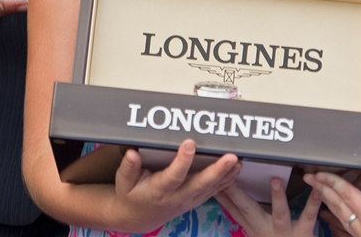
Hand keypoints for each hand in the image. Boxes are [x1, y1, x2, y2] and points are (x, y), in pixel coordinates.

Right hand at [110, 141, 239, 231]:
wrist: (137, 217)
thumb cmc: (130, 195)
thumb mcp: (123, 182)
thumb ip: (128, 168)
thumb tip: (133, 153)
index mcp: (159, 190)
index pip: (174, 175)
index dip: (182, 160)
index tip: (189, 143)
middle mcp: (177, 197)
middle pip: (200, 184)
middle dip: (217, 171)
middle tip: (230, 157)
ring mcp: (188, 200)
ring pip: (211, 189)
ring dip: (226, 175)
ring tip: (238, 161)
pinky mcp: (194, 200)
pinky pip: (213, 192)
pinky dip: (226, 182)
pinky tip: (235, 170)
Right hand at [217, 174, 322, 235]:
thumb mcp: (255, 232)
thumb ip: (241, 214)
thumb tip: (222, 195)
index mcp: (254, 227)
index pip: (232, 209)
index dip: (221, 194)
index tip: (211, 178)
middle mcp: (265, 229)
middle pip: (248, 209)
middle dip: (236, 193)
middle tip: (227, 176)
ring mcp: (285, 231)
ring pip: (280, 213)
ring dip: (277, 197)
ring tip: (275, 180)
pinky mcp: (303, 233)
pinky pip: (308, 216)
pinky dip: (313, 203)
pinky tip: (317, 190)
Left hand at [308, 168, 360, 236]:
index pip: (347, 195)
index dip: (331, 181)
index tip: (318, 172)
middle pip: (339, 206)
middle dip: (322, 190)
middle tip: (308, 178)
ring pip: (340, 217)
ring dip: (326, 202)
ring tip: (315, 189)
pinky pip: (346, 229)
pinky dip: (334, 218)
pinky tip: (326, 213)